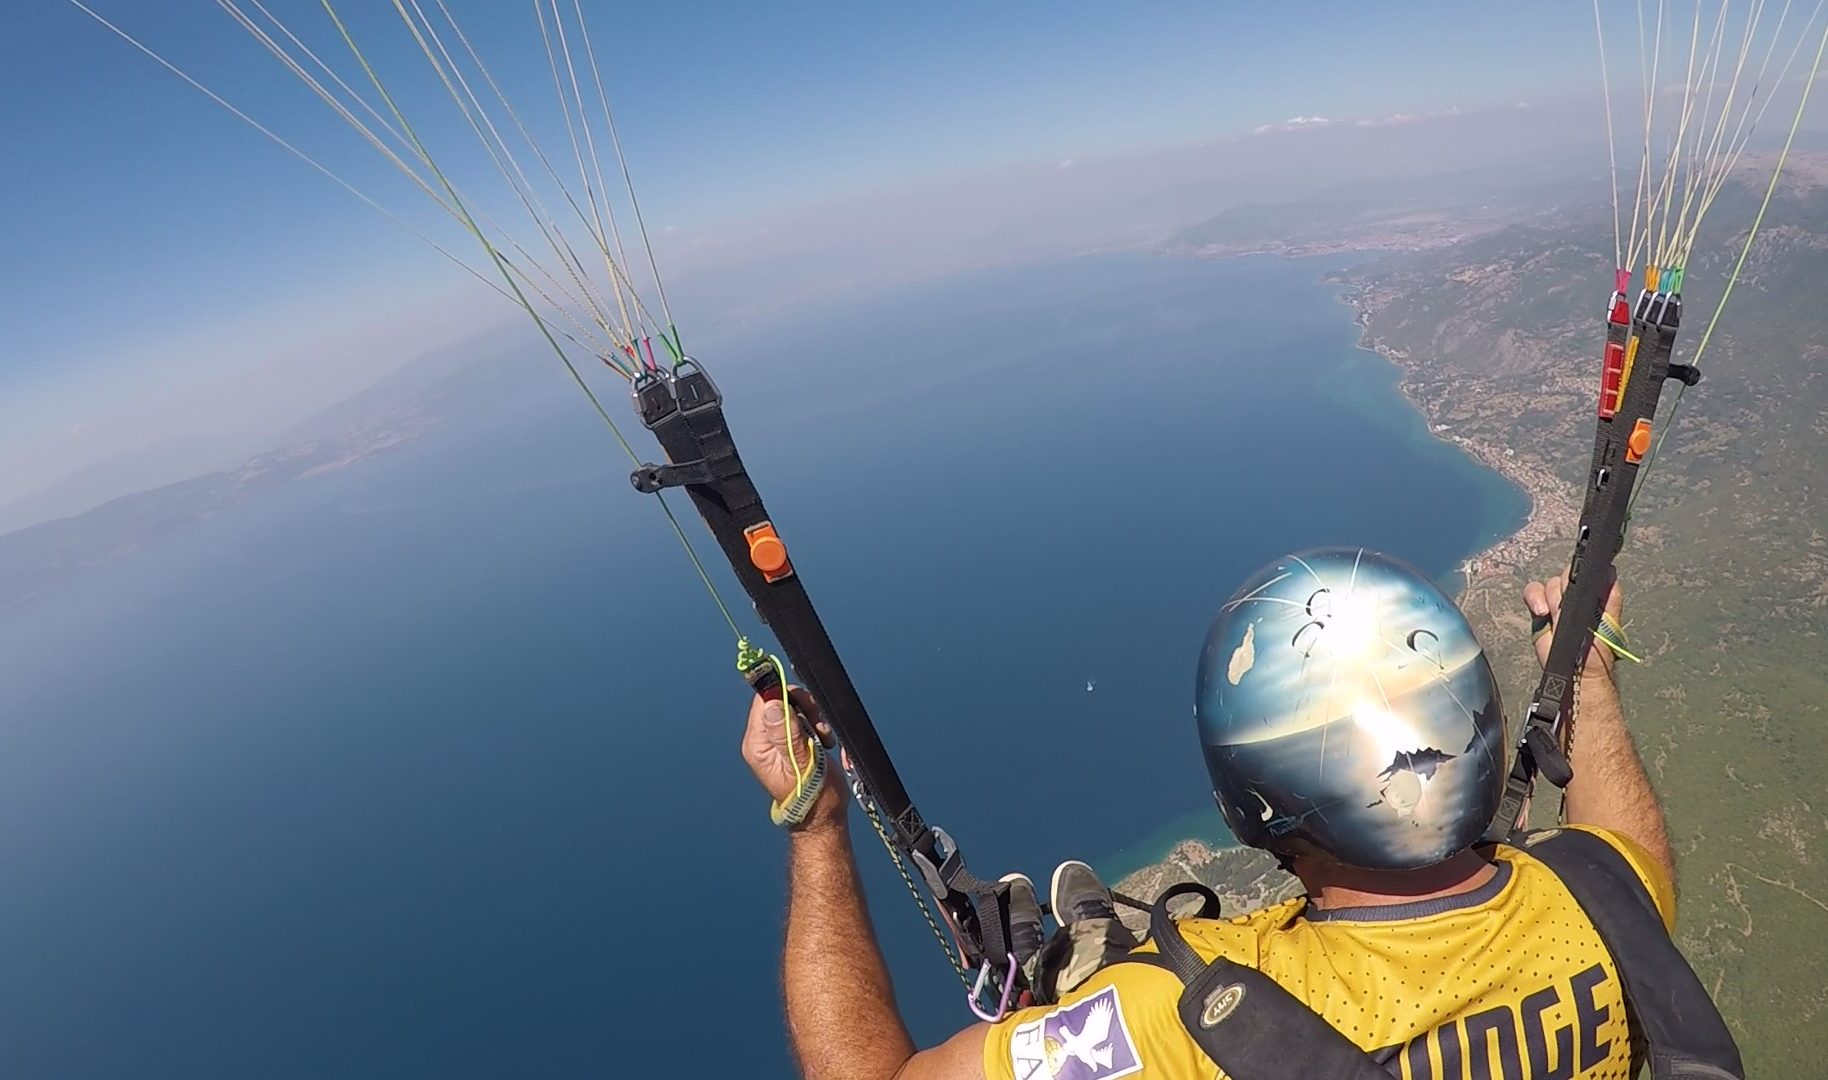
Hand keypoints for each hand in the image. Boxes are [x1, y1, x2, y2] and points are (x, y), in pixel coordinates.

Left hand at [741, 687, 846, 830]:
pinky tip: (823, 740)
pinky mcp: (792, 742)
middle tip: (816, 722)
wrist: (823, 814)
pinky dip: (816, 724)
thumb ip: (786, 732)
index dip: (784, 695)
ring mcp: (778, 741)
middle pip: (779, 701)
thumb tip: (772, 702)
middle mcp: (764, 741)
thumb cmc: (813, 795)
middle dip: (802, 705)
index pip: (764, 702)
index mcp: (758, 745)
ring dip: (812, 716)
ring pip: (793, 708)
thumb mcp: (802, 762)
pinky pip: (802, 720)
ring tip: (822, 736)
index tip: (804, 702)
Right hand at [1524, 573, 1623, 679]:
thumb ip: (1610, 596)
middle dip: (1565, 589)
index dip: (1580, 573)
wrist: (1574, 672)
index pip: (1586, 571)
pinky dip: (1533, 598)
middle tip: (1569, 608)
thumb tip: (1610, 570)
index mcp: (1596, 596)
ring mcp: (1557, 602)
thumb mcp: (1609, 621)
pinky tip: (1542, 612)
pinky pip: (1532, 592)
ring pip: (1549, 583)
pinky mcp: (1540, 610)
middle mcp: (1577, 596)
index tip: (1578, 584)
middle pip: (1566, 575)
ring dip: (1550, 598)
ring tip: (1555, 615)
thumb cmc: (1596, 650)